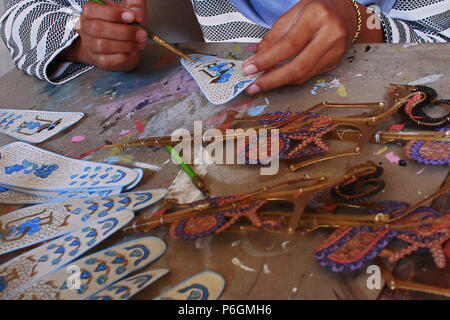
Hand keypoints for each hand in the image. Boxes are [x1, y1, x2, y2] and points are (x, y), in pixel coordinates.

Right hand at [60, 0, 147, 70]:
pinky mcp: (100, 61)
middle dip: (124, 32)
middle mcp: (86, 28)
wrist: (112, 46)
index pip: (94, 11)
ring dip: (126, 44)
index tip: (132, 16)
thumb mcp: (127, 9)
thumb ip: (134, 5)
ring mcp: (91, 46)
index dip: (114, 14)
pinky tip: (133, 51)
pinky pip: (109, 60)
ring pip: (103, 46)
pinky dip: (123, 56)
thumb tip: (138, 12)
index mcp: (90, 12)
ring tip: (140, 42)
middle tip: (142, 33)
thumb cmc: (119, 25)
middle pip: (98, 29)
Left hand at [242, 0, 383, 93]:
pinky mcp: (335, 63)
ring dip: (279, 82)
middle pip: (298, 66)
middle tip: (253, 86)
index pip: (288, 45)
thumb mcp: (292, 14)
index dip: (266, 60)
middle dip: (272, 80)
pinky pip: (308, 76)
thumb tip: (257, 59)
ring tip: (261, 83)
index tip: (249, 69)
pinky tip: (279, 77)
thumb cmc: (316, 10)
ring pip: (303, 75)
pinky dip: (290, 79)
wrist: (346, 13)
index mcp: (317, 17)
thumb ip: (274, 36)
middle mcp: (330, 35)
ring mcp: (335, 51)